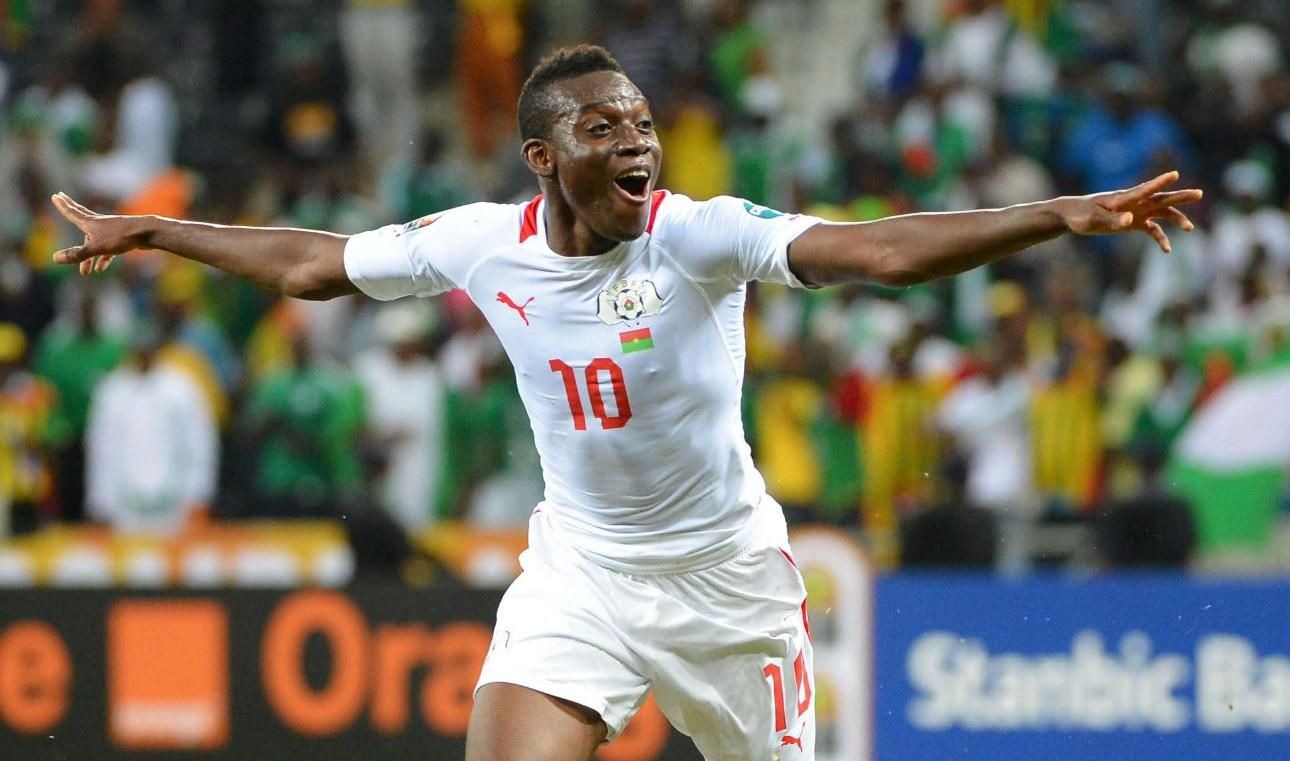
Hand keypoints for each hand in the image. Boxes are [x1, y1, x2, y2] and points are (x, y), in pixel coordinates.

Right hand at [50, 192, 150, 274]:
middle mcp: (99, 223)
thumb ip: (76, 254)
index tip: (55, 195)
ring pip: (93, 240)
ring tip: (85, 271)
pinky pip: (107, 249)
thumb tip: (55, 258)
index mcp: (90, 223)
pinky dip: (103, 258)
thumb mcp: (96, 247)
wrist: (147, 234)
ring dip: (88, 256)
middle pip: (81, 215)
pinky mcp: (121, 238)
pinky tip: (101, 269)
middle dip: (70, 209)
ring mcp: (110, 230)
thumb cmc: (121, 238)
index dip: (62, 206)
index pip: (72, 212)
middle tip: (61, 197)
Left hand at [1057, 171, 1202, 252]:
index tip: (1174, 174)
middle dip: (1180, 197)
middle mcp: (1134, 203)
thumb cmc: (1081, 216)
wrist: (1073, 216)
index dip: (1159, 182)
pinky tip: (1167, 250)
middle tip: (1199, 194)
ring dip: (1176, 219)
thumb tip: (1130, 220)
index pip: (1145, 189)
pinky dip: (1160, 237)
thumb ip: (1113, 220)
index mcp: (1124, 198)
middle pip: (1161, 198)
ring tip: (1189, 229)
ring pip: (1161, 212)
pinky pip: (1152, 229)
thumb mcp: (1094, 220)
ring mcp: (1136, 211)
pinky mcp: (1133, 222)